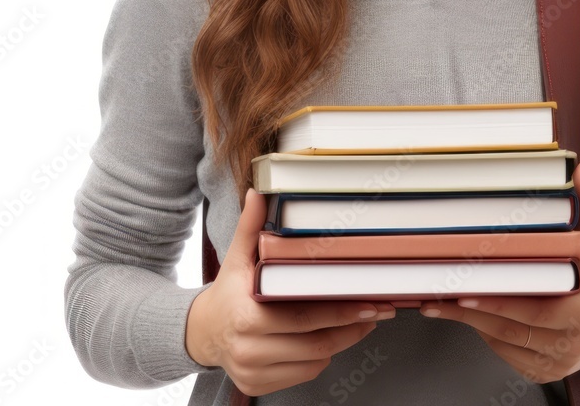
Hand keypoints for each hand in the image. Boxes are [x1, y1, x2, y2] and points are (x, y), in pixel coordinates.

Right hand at [185, 187, 396, 396]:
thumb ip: (250, 226)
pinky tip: (329, 338)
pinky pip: (303, 374)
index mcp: (246, 315)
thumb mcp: (237, 256)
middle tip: (376, 311)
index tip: (368, 302)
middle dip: (351, 328)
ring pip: (314, 362)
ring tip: (360, 323)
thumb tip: (258, 192)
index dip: (340, 311)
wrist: (203, 331)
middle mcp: (248, 349)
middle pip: (315, 343)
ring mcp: (253, 372)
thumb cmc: (228, 291)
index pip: (304, 316)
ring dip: (341, 343)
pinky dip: (320, 358)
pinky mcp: (257, 386)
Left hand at [417, 159, 579, 382]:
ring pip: (500, 339)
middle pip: (512, 326)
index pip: (535, 309)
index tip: (466, 289)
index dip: (498, 300)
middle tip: (439, 289)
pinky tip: (458, 310)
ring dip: (467, 320)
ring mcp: (551, 362)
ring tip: (436, 298)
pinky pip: (501, 350)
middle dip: (472, 309)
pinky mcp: (536, 371)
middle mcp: (568, 343)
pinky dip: (479, 330)